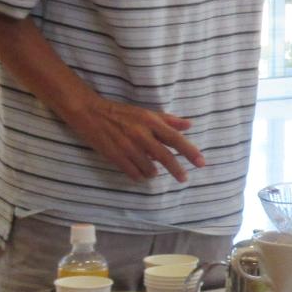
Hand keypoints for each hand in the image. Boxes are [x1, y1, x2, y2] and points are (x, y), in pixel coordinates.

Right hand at [69, 98, 202, 183]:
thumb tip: (189, 125)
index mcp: (149, 121)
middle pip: (164, 156)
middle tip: (184, 178)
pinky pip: (133, 173)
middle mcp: (140, 134)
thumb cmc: (121, 113)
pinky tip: (139, 173)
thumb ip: (168, 120)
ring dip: (153, 172)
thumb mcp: (145, 112)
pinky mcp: (115, 156)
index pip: (174, 138)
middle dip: (177, 170)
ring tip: (152, 169)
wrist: (90, 113)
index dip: (189, 151)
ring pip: (149, 168)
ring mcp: (127, 146)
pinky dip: (139, 175)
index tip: (201, 162)